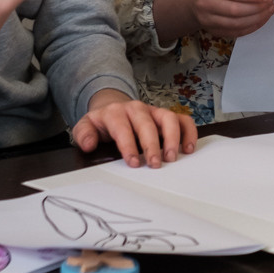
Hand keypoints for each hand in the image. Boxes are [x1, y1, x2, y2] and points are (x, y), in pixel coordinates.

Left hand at [71, 89, 197, 167]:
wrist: (113, 108)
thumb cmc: (103, 123)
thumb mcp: (87, 126)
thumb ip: (84, 134)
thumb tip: (89, 145)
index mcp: (115, 112)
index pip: (123, 127)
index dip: (129, 145)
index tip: (133, 162)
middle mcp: (137, 109)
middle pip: (147, 123)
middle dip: (152, 144)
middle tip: (154, 164)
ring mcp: (153, 111)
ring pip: (168, 118)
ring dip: (173, 138)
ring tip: (171, 157)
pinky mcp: (166, 116)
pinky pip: (183, 119)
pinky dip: (189, 132)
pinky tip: (188, 148)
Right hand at [158, 0, 273, 42]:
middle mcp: (204, 2)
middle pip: (234, 10)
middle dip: (257, 9)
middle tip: (271, 5)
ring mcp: (206, 19)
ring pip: (235, 24)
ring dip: (256, 20)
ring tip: (268, 12)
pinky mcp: (211, 30)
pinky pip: (234, 32)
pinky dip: (249, 28)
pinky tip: (259, 21)